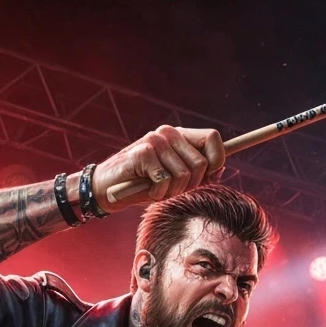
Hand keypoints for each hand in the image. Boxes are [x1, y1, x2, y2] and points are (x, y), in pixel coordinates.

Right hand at [93, 126, 225, 210]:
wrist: (104, 189)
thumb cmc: (142, 185)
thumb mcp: (174, 180)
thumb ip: (196, 173)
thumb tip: (220, 170)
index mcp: (179, 135)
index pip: (213, 138)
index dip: (218, 160)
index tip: (210, 177)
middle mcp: (168, 133)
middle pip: (201, 163)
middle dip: (191, 185)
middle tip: (172, 190)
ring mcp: (155, 141)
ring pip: (184, 175)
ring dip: (171, 192)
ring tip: (156, 190)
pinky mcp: (143, 153)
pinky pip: (165, 181)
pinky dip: (157, 194)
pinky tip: (145, 190)